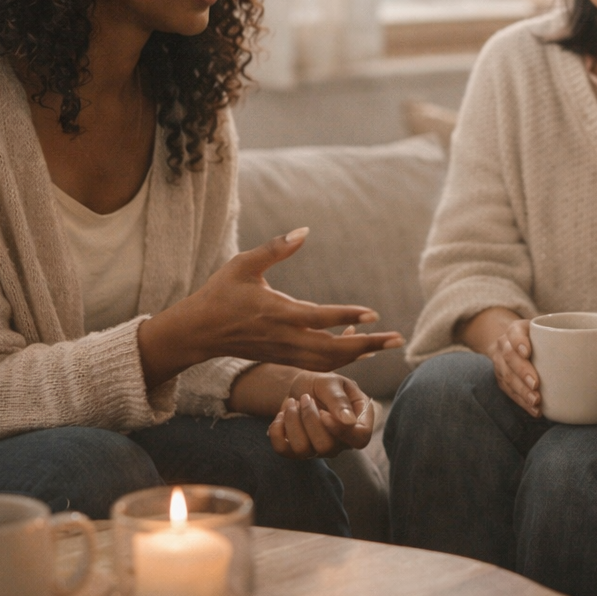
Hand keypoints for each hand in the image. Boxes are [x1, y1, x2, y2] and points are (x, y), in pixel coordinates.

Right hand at [139, 228, 404, 385]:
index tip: (373, 314)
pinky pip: (318, 364)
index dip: (346, 316)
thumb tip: (305, 231)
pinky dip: (341, 360)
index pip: (318, 318)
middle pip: (332, 349)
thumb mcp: (244, 264)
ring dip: (359, 354)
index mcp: (276, 312)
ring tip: (386, 345)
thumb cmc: (221, 293)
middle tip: (398, 339)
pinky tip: (360, 351)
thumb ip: (275, 248)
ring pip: (328, 361)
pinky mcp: (283, 358)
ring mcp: (284, 352)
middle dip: (367, 345)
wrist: (198, 332)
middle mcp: (284, 337)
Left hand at [268, 370, 375, 458]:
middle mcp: (341, 441)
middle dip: (310, 419)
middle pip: (326, 447)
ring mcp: (319, 449)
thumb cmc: (324, 384)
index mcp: (358, 422)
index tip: (324, 413)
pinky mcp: (297, 450)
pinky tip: (282, 415)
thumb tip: (349, 422)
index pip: (359, 439)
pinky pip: (283, 450)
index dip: (341, 430)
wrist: (302, 387)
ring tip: (293, 403)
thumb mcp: (332, 383)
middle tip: (305, 398)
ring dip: (293, 421)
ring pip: (303, 450)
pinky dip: (277, 429)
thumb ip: (340, 400)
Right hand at [487, 318, 541, 416]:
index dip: (519, 341)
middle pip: (509, 357)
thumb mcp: (547, 329)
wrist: (512, 343)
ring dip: (522, 391)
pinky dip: (522, 402)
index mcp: (517, 330)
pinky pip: (509, 392)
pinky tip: (536, 410)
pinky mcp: (502, 380)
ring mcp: (501, 364)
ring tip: (536, 401)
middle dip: (522, 371)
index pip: (514, 332)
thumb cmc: (538, 337)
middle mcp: (505, 346)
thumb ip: (569, 335)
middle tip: (536, 384)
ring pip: (507, 377)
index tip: (527, 352)